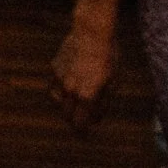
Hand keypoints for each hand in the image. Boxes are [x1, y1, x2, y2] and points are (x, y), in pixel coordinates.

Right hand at [50, 14, 118, 130]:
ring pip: (57, 100)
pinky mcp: (54, 67)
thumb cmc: (108, 57)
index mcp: (86, 96)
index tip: (85, 135)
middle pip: (67, 114)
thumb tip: (97, 117)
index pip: (80, 122)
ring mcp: (60, 78)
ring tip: (73, 104)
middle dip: (73, 121)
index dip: (83, 131)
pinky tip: (69, 84)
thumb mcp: (113, 82)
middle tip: (80, 122)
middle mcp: (70, 90)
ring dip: (65, 105)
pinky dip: (60, 89)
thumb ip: (103, 102)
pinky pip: (55, 84)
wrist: (91, 33)